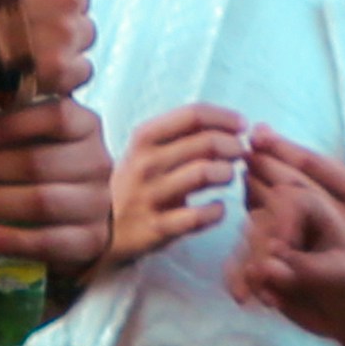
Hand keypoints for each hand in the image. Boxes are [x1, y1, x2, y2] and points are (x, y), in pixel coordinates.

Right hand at [0, 0, 100, 107]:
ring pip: (82, 36)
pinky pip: (80, 71)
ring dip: (61, 41)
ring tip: (26, 48)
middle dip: (58, 10)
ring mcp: (67, 33)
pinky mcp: (60, 71)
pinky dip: (63, 73)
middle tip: (26, 20)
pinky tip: (36, 71)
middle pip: (81, 1)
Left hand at [0, 98, 107, 266]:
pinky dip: (11, 240)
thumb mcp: (24, 139)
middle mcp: (96, 161)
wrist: (76, 216)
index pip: (58, 116)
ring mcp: (96, 203)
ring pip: (42, 201)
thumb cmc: (41, 166)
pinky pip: (49, 242)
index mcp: (83, 125)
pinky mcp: (90, 240)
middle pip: (40, 162)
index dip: (16, 123)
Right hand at [111, 101, 256, 255]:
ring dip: (226, 173)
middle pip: (206, 142)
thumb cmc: (137, 184)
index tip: (242, 126)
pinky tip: (218, 209)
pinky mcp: (156, 228)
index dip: (225, 117)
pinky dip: (217, 211)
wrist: (101, 230)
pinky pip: (198, 216)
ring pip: (204, 173)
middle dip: (233, 145)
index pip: (193, 115)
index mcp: (144, 138)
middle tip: (239, 154)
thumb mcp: (147, 152)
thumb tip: (229, 123)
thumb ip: (181, 136)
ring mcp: (149, 196)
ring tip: (227, 176)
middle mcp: (145, 164)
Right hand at [235, 157, 344, 345]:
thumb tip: (264, 267)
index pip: (287, 199)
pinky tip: (253, 301)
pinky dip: (239, 284)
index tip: (281, 249)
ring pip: (244, 247)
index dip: (280, 220)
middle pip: (259, 222)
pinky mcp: (259, 267)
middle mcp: (288, 220)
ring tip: (269, 300)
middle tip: (269, 280)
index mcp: (315, 208)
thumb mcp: (341, 275)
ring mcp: (271, 243)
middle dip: (259, 252)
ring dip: (248, 272)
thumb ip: (305, 268)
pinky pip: (237, 269)